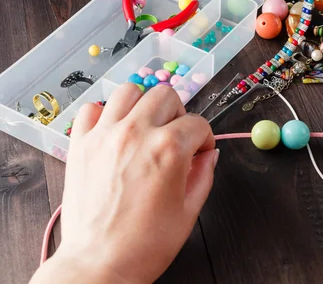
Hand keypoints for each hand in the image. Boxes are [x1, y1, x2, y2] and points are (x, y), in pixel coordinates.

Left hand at [31, 84, 217, 282]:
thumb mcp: (189, 211)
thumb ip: (203, 174)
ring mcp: (105, 136)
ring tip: (146, 127)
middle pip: (166, 95)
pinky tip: (115, 132)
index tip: (200, 152)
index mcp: (169, 149)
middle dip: (178, 114)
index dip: (204, 138)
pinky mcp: (81, 144)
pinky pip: (91, 109)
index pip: (198, 123)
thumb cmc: (144, 244)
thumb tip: (209, 154)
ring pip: (130, 91)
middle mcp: (137, 133)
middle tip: (176, 137)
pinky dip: (105, 114)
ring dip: (144, 105)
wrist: (100, 264)